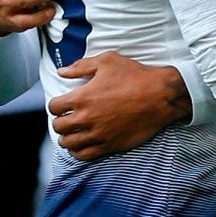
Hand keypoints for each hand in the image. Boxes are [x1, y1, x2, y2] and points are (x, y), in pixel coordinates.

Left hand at [47, 53, 190, 159]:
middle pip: (58, 127)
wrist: (162, 96)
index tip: (63, 105)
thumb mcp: (108, 61)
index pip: (53, 107)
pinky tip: (83, 144)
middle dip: (60, 121)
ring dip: (68, 138)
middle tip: (68, 118)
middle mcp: (86, 118)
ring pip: (68, 143)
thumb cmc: (136, 76)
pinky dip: (78, 151)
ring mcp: (98, 134)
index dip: (56, 105)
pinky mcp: (110, 145)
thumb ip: (81, 66)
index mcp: (81, 97)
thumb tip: (62, 72)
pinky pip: (84, 155)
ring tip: (74, 133)